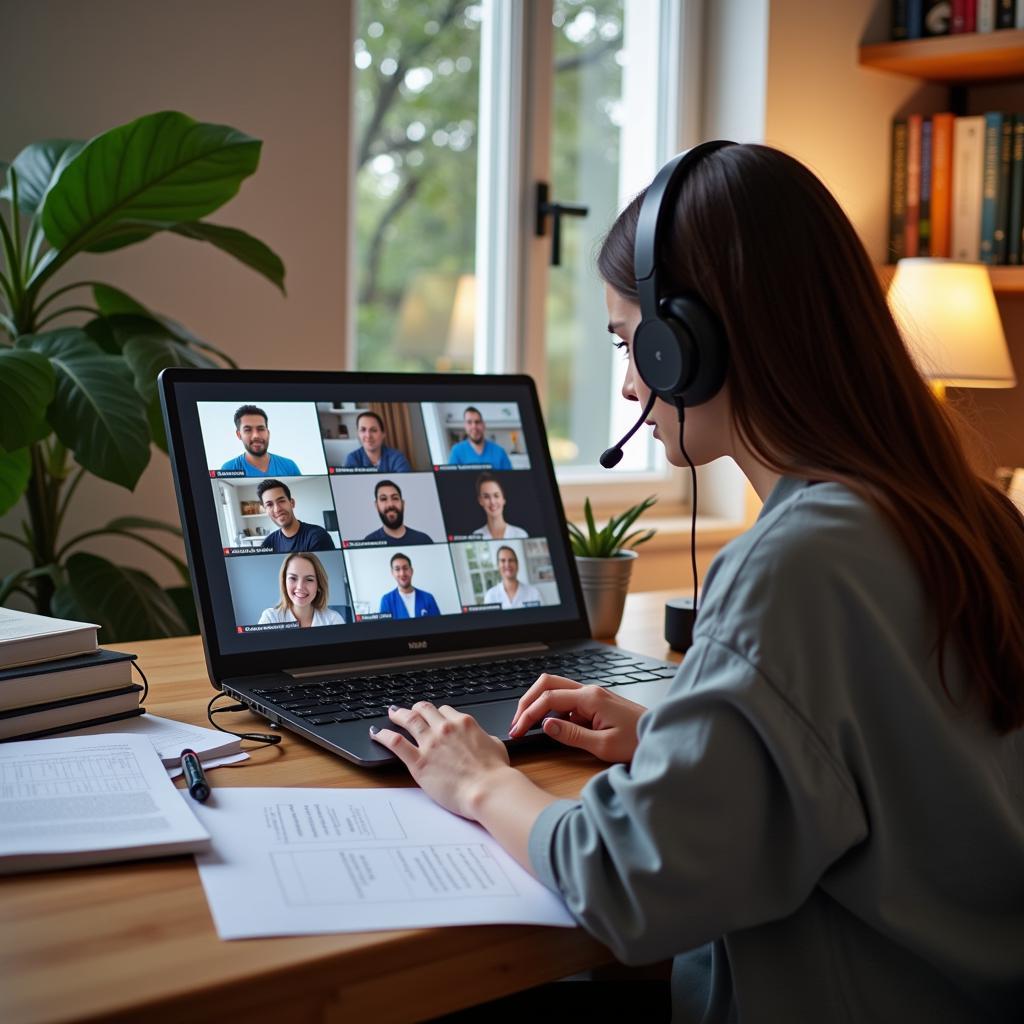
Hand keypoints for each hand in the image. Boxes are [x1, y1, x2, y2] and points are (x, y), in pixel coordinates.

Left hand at [370, 701, 511, 819]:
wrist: (487, 789)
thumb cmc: (495, 773)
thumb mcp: (496, 746)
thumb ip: (485, 738)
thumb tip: (484, 738)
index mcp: (463, 723)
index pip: (445, 711)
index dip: (437, 714)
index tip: (433, 717)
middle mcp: (444, 728)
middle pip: (424, 710)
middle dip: (416, 708)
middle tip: (409, 710)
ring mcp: (430, 744)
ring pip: (409, 720)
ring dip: (398, 714)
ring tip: (392, 713)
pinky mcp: (418, 761)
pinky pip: (396, 743)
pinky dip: (383, 735)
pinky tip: (377, 733)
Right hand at [508, 674, 644, 763]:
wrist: (663, 738)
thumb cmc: (638, 742)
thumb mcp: (602, 745)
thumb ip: (571, 734)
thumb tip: (545, 724)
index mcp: (591, 698)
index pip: (549, 698)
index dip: (528, 714)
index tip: (517, 730)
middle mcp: (590, 691)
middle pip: (548, 684)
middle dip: (528, 701)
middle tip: (516, 722)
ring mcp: (593, 695)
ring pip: (556, 689)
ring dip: (539, 703)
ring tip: (527, 724)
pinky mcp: (596, 703)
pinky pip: (568, 700)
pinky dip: (553, 710)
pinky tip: (551, 727)